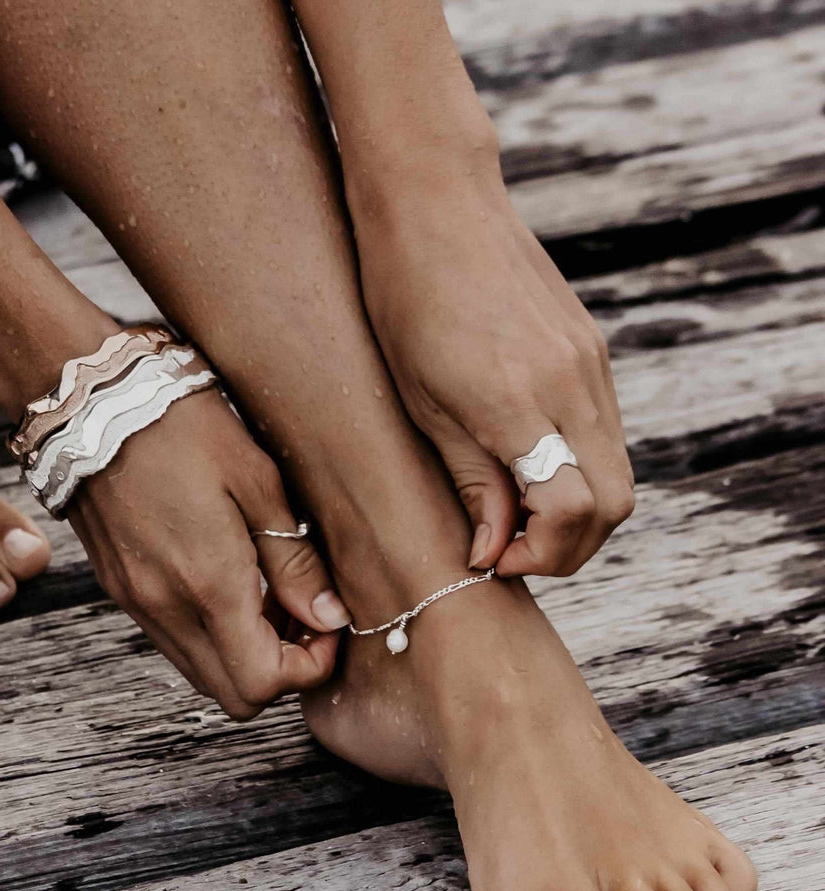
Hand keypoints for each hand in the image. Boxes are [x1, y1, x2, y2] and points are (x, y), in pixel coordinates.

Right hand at [68, 389, 349, 718]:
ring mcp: (138, 604)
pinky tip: (232, 583)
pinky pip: (176, 642)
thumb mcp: (258, 482)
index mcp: (209, 584)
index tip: (328, 623)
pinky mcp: (121, 589)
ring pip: (204, 674)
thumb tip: (328, 617)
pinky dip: (212, 634)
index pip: (264, 684)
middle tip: (306, 616)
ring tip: (272, 596)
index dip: (309, 667)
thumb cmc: (183, 427)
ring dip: (246, 654)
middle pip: (234, 695)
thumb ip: (294, 562)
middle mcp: (167, 609)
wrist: (93, 402)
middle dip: (282, 671)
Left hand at [361, 181, 634, 576]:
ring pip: (617, 470)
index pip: (572, 512)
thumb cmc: (403, 299)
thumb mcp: (421, 402)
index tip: (496, 556)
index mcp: (519, 401)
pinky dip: (581, 467)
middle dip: (570, 546)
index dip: (541, 554)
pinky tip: (529, 462)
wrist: (435, 203)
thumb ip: (471, 479)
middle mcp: (573, 385)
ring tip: (515, 510)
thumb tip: (493, 550)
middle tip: (511, 547)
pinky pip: (606, 430)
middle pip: (614, 504)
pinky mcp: (592, 348)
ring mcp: (591, 364)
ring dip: (579, 510)